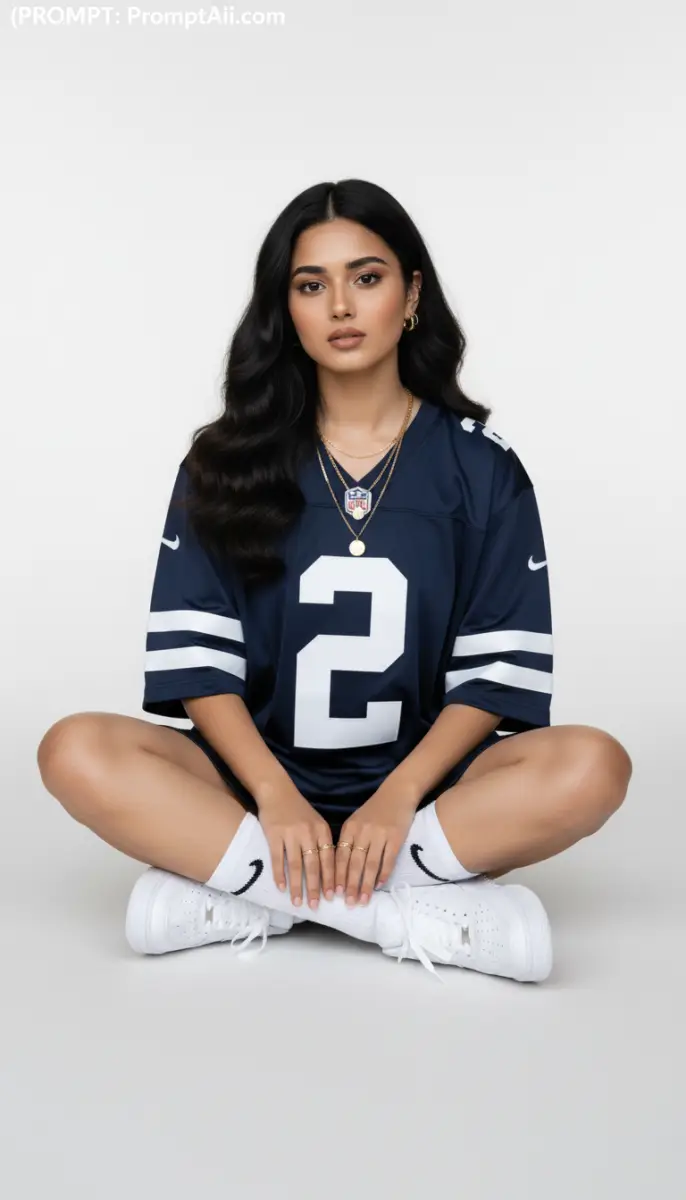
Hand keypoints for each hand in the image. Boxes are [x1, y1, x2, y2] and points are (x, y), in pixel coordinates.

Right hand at [257, 789, 334, 909]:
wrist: (277, 791)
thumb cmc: (298, 810)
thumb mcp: (316, 822)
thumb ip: (322, 843)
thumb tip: (329, 871)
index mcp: (322, 831)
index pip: (329, 859)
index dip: (331, 879)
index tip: (334, 897)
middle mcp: (309, 833)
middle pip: (314, 865)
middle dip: (315, 888)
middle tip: (316, 906)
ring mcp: (291, 834)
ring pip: (296, 865)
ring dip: (297, 886)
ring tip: (297, 903)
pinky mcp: (274, 834)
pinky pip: (278, 858)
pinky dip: (279, 874)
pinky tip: (281, 888)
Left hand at [335, 787, 417, 905]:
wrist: (397, 792)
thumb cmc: (375, 809)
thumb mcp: (357, 821)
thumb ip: (349, 841)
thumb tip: (340, 869)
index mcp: (349, 828)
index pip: (339, 856)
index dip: (336, 876)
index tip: (333, 893)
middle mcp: (362, 832)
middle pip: (353, 863)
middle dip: (349, 886)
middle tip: (348, 904)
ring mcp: (379, 834)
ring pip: (370, 865)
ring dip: (366, 885)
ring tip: (363, 901)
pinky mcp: (395, 837)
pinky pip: (388, 860)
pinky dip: (383, 874)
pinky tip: (380, 886)